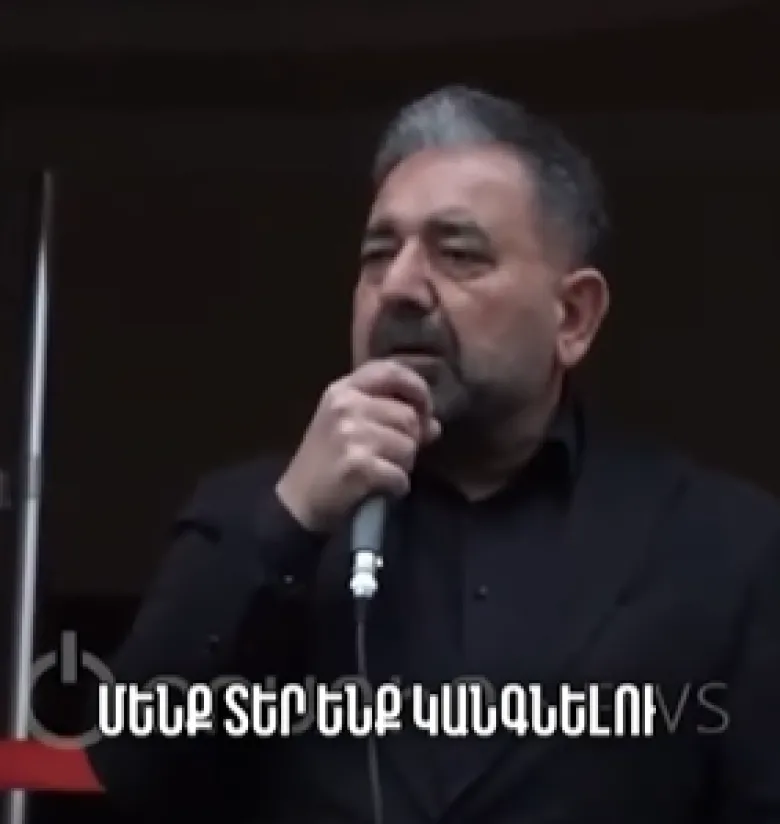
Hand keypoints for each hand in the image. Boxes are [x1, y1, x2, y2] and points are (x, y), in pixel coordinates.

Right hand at [276, 359, 439, 531]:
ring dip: (403, 465)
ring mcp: (350, 434)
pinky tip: (381, 488)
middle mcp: (346, 406)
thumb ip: (389, 416)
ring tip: (382, 471)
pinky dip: (397, 487)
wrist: (297, 501)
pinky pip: (401, 475)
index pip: (391, 371)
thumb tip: (433, 424)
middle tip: (391, 456)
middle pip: (408, 416)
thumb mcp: (349, 426)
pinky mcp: (358, 465)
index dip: (416, 388)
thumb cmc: (326, 461)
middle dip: (410, 441)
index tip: (424, 410)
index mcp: (343, 390)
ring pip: (408, 447)